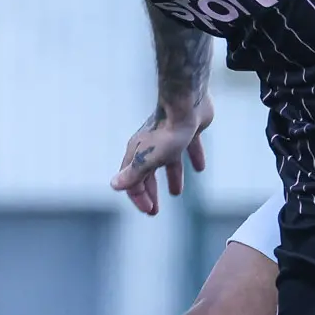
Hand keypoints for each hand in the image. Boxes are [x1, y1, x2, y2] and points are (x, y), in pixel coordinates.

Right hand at [112, 95, 212, 216]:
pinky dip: (193, 158)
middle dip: (150, 192)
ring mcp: (169, 137)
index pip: (132, 181)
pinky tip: (200, 168)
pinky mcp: (186, 130)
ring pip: (168, 162)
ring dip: (172, 178)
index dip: (139, 197)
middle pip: (147, 173)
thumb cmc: (167, 132)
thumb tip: (114, 185)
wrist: (186, 103)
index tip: (150, 211)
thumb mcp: (149, 159)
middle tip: (155, 210)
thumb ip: (133, 174)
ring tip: (176, 193)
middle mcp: (150, 145)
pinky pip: (189, 148)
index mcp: (138, 153)